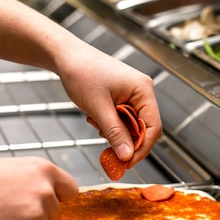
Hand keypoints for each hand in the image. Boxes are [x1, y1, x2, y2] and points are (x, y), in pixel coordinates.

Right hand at [0, 157, 77, 219]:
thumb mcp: (11, 168)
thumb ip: (33, 183)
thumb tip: (43, 198)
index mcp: (44, 171)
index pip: (70, 191)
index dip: (57, 199)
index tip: (46, 204)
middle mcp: (45, 192)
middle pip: (55, 216)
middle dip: (36, 218)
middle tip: (8, 211)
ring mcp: (35, 216)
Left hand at [58, 48, 161, 167]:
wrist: (66, 56)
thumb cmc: (82, 73)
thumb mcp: (99, 108)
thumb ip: (115, 133)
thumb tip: (127, 155)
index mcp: (143, 90)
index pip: (154, 127)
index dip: (142, 148)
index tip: (128, 163)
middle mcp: (142, 92)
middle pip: (144, 128)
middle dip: (127, 141)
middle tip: (110, 153)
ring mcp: (132, 94)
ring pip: (131, 125)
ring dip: (115, 132)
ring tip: (96, 124)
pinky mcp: (122, 96)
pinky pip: (123, 118)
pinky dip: (110, 124)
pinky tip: (95, 118)